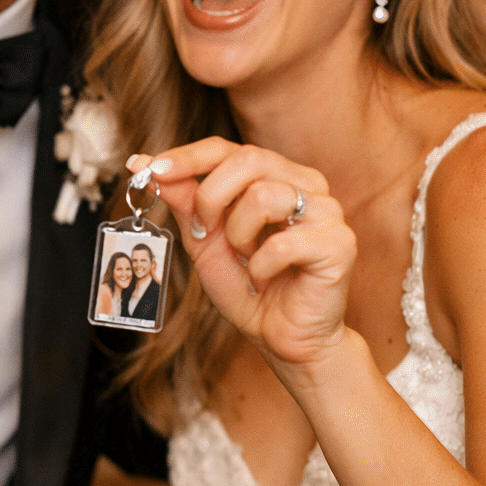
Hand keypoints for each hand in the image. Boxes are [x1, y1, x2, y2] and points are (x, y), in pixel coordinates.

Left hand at [128, 139, 356, 378]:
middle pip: (248, 158)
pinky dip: (261, 266)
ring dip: (239, 236)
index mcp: (274, 175)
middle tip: (205, 232)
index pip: (228, 148)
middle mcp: (305, 183)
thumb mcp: (204, 240)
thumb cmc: (248, 285)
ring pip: (264, 195)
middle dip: (211, 197)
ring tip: (247, 259)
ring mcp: (327, 210)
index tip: (150, 169)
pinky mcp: (340, 242)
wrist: (282, 337)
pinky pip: (284, 243)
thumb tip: (145, 163)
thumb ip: (184, 200)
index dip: (187, 156)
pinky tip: (266, 278)